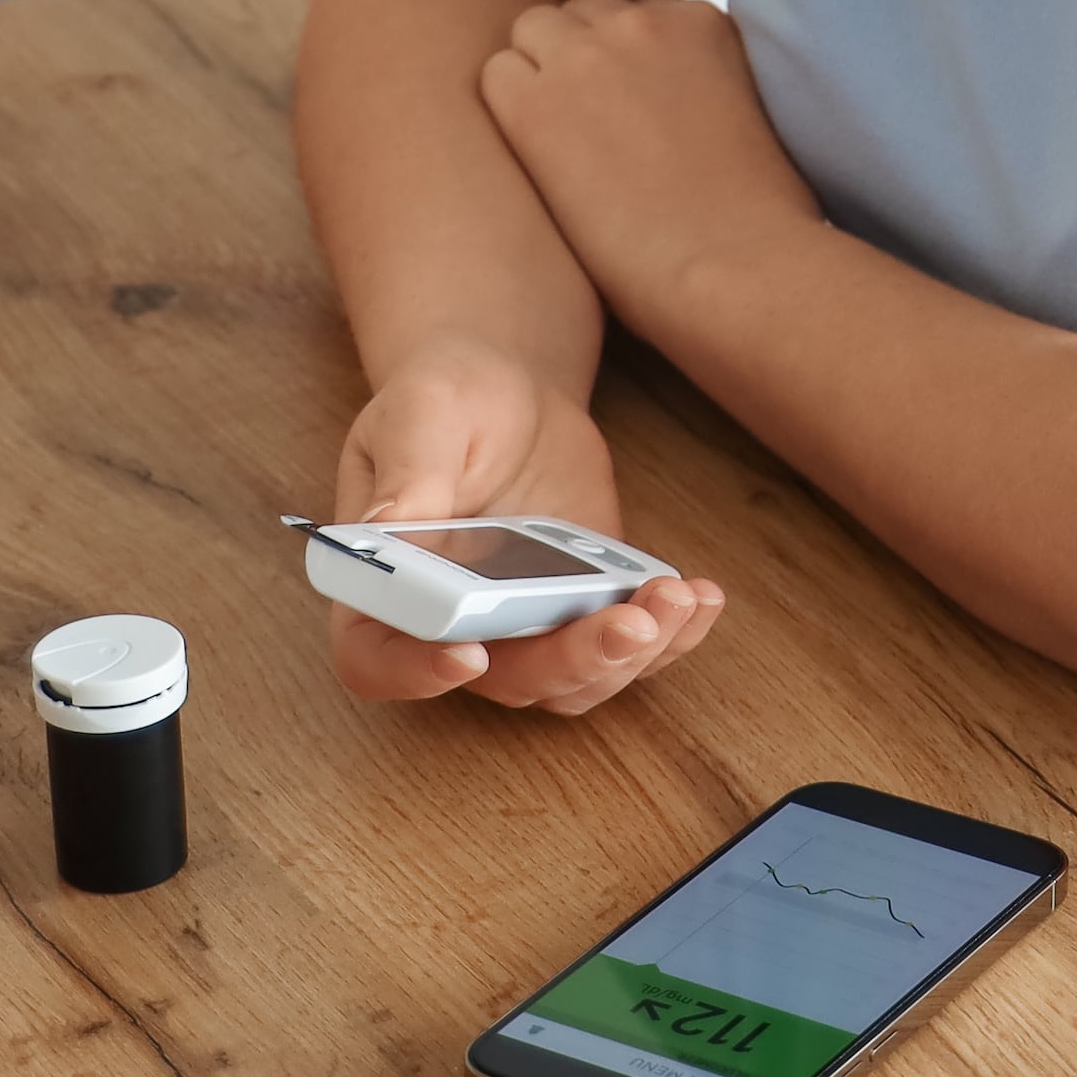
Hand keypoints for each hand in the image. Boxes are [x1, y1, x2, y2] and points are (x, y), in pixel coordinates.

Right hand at [321, 341, 728, 715]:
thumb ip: (407, 473)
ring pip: (573, 680)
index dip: (415, 675)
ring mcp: (523, 626)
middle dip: (571, 661)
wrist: (510, 394)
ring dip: (632, 655)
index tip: (469, 655)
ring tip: (676, 597)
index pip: (376, 659)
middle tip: (627, 621)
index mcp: (383, 586)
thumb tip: (384, 530)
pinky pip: (626, 649)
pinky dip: (671, 635)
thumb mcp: (419, 413)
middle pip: (501, 682)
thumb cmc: (445, 396)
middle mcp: (450, 625)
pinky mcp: (583, 611)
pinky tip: (700, 596)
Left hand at [475, 0, 828, 342]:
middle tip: (592, 134)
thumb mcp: (749, 118)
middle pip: (580, 16)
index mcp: (702, 22)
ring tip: (564, 151)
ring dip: (540, 79)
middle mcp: (643, 24)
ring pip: (532, 33)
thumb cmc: (756, 222)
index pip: (634, 18)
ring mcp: (587, 57)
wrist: (738, 267)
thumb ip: (705, 85)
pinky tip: (540, 166)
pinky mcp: (536, 105)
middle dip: (580, 61)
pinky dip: (509, 114)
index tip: (634, 118)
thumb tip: (663, 106)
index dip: (625, 69)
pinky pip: (497, 77)